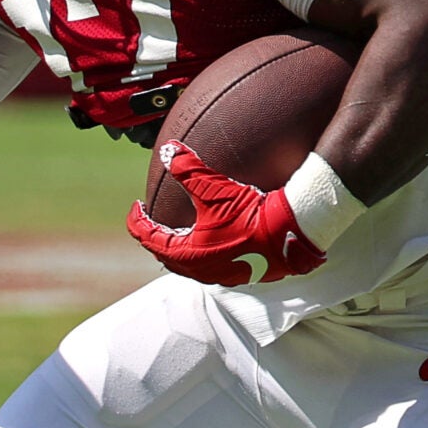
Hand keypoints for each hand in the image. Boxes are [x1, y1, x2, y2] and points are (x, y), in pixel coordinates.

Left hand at [126, 143, 327, 286]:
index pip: (149, 239)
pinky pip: (209, 267)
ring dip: (179, 247)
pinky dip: (201, 253)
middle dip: (156, 237)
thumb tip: (168, 151)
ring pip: (188, 265)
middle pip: (165, 256)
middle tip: (153, 220)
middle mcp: (201, 271)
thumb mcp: (215, 189)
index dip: (138, 221)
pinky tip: (211, 240)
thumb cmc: (250, 214)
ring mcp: (220, 276)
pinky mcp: (238, 274)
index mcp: (187, 255)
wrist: (289, 233)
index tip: (138, 207)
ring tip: (179, 230)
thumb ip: (188, 169)